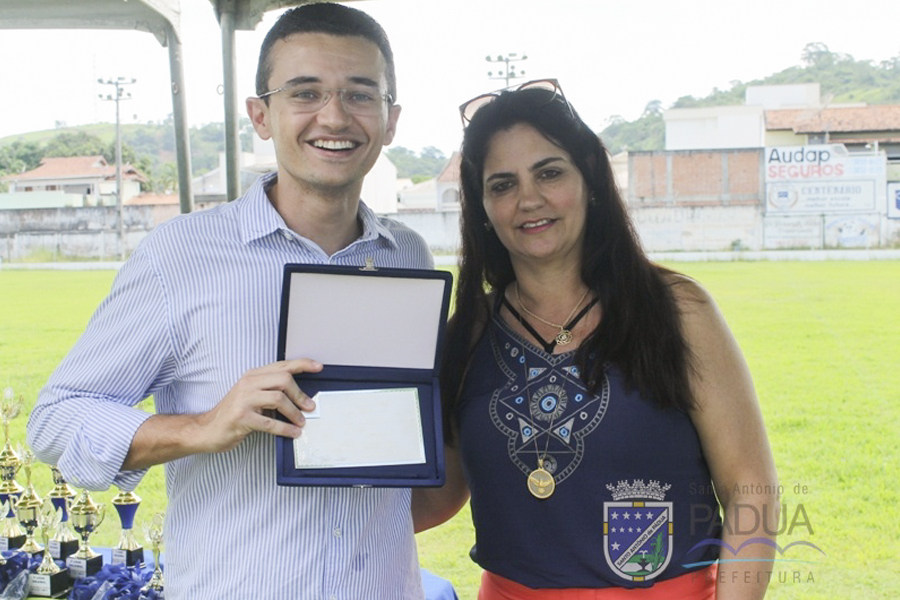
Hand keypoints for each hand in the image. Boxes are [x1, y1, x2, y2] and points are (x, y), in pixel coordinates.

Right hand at [194, 358, 322, 452]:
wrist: (207, 430)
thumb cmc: (234, 414)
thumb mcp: (252, 397)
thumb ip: (271, 392)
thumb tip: (301, 397)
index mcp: (252, 376)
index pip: (282, 365)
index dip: (302, 364)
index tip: (318, 367)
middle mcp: (248, 383)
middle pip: (283, 380)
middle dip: (300, 394)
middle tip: (310, 407)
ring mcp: (243, 399)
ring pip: (279, 399)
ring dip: (294, 412)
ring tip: (301, 422)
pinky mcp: (241, 417)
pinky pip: (270, 422)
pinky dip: (285, 429)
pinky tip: (293, 433)